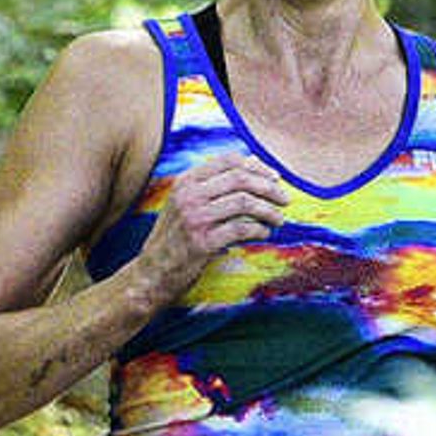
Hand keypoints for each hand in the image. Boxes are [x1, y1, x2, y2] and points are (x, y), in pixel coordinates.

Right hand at [130, 155, 288, 302]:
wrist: (151, 274)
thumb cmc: (173, 240)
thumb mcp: (184, 205)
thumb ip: (210, 186)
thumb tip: (251, 166)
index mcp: (185, 182)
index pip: (229, 161)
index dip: (257, 167)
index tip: (274, 178)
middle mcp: (189, 196)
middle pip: (240, 179)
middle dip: (269, 187)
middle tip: (284, 199)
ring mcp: (195, 218)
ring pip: (244, 203)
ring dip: (268, 210)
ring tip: (279, 219)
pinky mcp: (203, 242)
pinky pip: (241, 229)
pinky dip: (259, 230)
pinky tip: (264, 234)